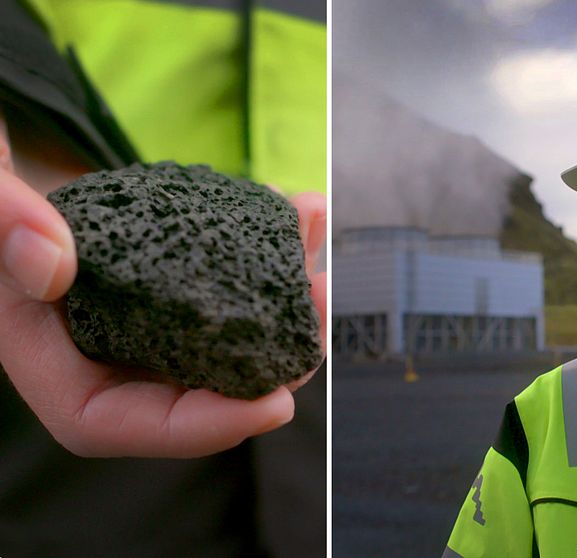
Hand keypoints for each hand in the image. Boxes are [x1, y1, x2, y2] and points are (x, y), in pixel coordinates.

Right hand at [0, 166, 326, 457]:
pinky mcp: (176, 282)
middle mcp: (107, 350)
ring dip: (285, 299)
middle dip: (271, 360)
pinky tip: (301, 208)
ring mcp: (148, 319)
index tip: (275, 406)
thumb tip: (52, 262)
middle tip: (319, 309)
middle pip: (196, 385)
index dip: (202, 426)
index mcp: (52, 361)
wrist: (11, 183)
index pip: (118, 424)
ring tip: (318, 252)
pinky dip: (270, 248)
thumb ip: (4, 228)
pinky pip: (230, 279)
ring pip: (228, 332)